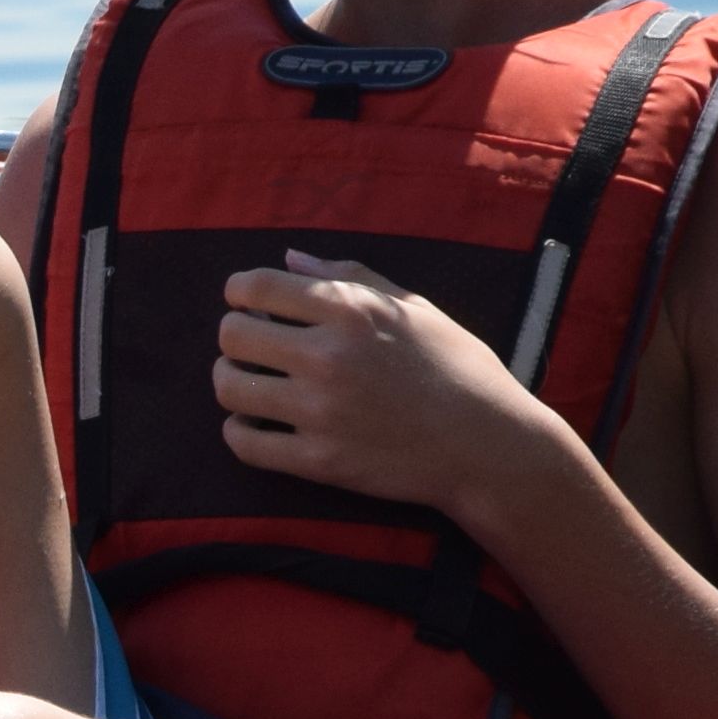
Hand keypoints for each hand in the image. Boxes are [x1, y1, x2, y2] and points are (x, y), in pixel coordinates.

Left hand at [211, 254, 563, 517]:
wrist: (488, 445)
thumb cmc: (457, 369)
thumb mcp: (415, 308)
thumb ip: (348, 278)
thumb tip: (288, 258)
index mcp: (352, 311)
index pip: (256, 287)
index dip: (239, 292)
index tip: (245, 303)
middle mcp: (329, 357)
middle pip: (232, 335)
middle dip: (235, 336)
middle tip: (251, 346)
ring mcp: (321, 411)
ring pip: (228, 387)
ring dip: (232, 381)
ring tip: (251, 384)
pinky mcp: (319, 460)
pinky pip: (243, 442)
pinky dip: (240, 431)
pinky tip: (257, 424)